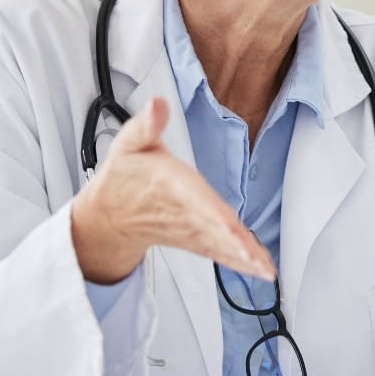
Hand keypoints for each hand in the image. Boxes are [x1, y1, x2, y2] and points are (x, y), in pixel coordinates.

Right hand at [70, 97, 274, 283]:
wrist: (109, 215)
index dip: (213, 215)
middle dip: (233, 244)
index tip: (231, 229)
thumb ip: (145, 125)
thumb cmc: (126, 176)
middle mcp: (181, 213)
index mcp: (169, 185)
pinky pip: (219, 254)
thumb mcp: (129, 144)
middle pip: (211, 228)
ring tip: (265, 269)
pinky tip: (261, 271)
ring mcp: (189, 231)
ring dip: (242, 258)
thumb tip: (157, 104)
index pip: (194, 200)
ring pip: (218, 246)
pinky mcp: (195, 241)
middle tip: (256, 260)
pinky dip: (240, 264)